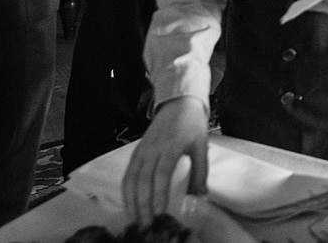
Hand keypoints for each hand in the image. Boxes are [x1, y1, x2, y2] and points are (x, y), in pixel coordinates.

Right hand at [122, 97, 208, 226]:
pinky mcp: (136, 151)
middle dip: (142, 204)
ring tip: (134, 218)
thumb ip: (201, 170)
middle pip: (143, 180)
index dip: (158, 194)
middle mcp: (153, 149)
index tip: (159, 212)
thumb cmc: (192, 124)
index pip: (162, 174)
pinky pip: (128, 173)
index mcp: (171, 146)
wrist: (178, 103)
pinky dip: (126, 190)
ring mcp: (142, 150)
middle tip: (145, 223)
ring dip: (131, 200)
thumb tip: (201, 195)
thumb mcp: (201, 145)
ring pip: (131, 178)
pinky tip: (129, 203)